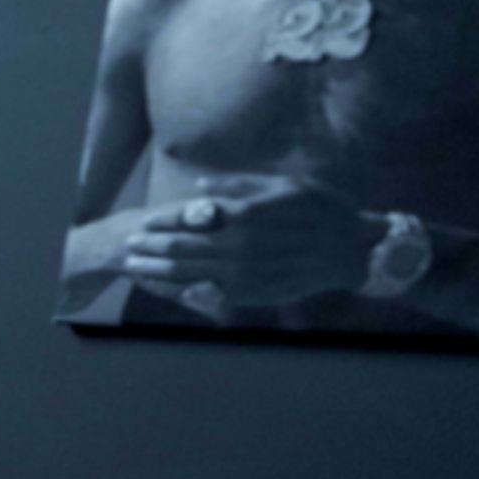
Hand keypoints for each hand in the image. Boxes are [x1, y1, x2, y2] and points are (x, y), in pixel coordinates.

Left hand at [118, 180, 378, 314]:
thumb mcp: (282, 185)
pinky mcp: (248, 292)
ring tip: (134, 268)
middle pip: (180, 248)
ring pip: (188, 273)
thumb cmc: (319, 210)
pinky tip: (169, 288)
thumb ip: (238, 187)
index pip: (188, 218)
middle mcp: (237, 244)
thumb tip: (201, 186)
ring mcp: (241, 271)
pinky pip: (209, 292)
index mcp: (243, 214)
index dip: (162, 222)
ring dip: (156, 271)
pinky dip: (185, 289)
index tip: (144, 222)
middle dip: (150, 247)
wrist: (350, 249)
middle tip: (128, 246)